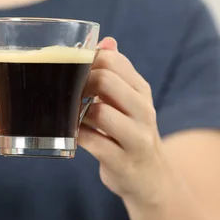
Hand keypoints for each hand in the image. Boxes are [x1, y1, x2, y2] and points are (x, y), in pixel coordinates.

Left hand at [78, 37, 174, 204]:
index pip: (114, 60)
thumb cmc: (130, 132)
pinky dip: (76, 136)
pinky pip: (92, 142)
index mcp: (141, 90)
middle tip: (67, 92)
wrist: (152, 179)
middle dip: (80, 84)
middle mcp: (143, 111)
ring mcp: (135, 138)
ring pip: (99, 112)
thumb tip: (104, 40)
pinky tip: (72, 134)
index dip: (86, 61)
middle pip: (105, 81)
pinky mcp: (122, 162)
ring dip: (77, 112)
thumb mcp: (129, 100)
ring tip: (71, 115)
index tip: (71, 71)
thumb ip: (115, 72)